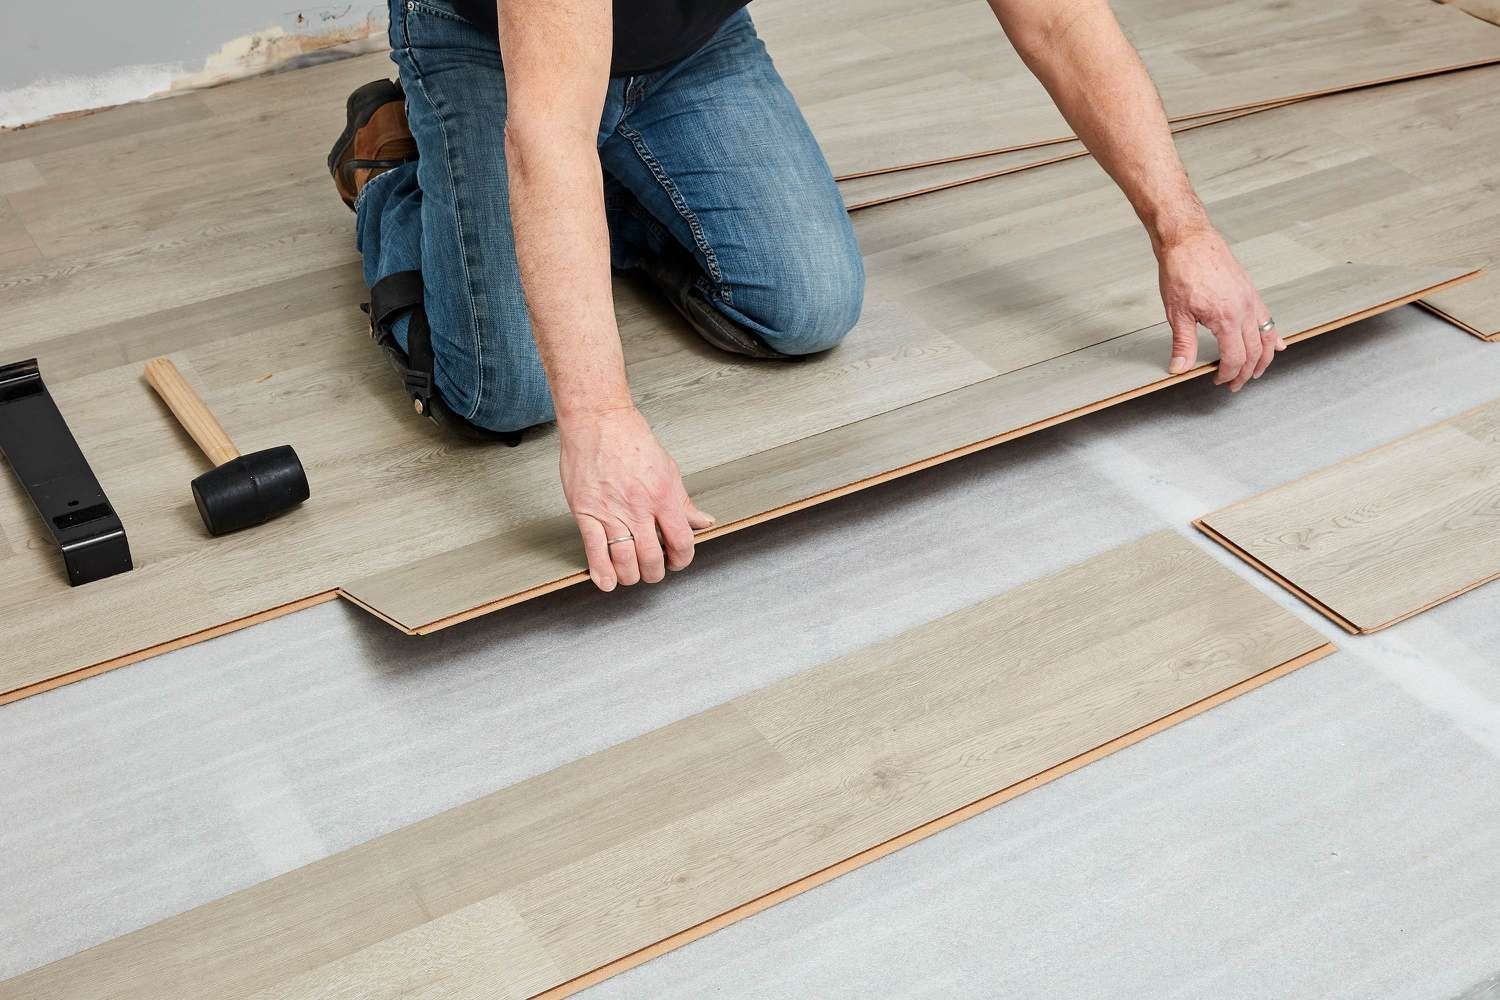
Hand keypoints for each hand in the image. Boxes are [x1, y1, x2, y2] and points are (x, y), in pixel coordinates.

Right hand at [559, 405, 714, 590]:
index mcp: (663, 496)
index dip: (682, 559)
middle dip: (655, 572)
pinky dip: (602, 572)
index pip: (681, 542)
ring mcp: (611, 512)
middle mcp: (639, 507)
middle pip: (652, 558)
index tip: (677, 561)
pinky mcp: (586, 512)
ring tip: (632, 574)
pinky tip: (607, 581)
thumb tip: (702, 521)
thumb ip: (683, 501)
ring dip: (631, 575)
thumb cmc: (630, 439)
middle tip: (653, 570)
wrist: (598, 421)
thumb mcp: (668, 468)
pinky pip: (595, 551)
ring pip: (625, 560)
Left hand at [1157, 226, 1283, 391]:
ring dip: (1264, 358)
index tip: (1218, 381)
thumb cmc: (1182, 271)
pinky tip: (1278, 345)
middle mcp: (1245, 310)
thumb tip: (1179, 369)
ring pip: (1266, 337)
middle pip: (1254, 352)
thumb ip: (1183, 344)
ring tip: (1258, 372)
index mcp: (1226, 319)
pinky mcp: (1251, 292)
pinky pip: (1268, 319)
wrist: (1189, 240)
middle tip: (1235, 385)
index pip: (1235, 358)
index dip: (1228, 374)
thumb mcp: (1176, 312)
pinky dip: (1273, 335)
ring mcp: (1251, 300)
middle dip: (1246, 372)